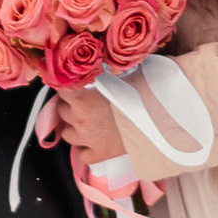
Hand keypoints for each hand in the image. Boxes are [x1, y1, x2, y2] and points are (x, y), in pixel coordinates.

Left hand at [59, 84, 164, 206]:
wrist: (158, 123)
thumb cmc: (142, 97)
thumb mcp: (122, 78)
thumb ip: (104, 73)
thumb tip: (100, 61)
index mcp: (83, 98)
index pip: (59, 89)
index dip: (64, 85)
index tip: (68, 84)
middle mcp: (80, 120)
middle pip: (61, 111)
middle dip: (70, 106)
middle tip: (84, 103)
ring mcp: (87, 139)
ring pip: (67, 134)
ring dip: (75, 128)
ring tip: (89, 122)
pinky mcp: (97, 155)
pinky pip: (81, 154)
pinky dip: (85, 148)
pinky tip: (95, 140)